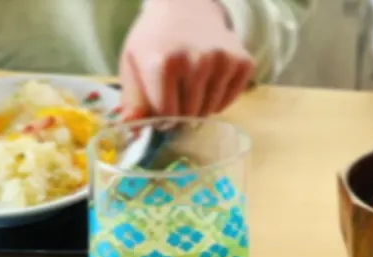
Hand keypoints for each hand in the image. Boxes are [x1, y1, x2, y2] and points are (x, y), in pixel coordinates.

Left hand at [120, 0, 253, 117]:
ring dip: (199, 107)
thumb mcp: (133, 63)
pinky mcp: (242, 62)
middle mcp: (196, 61)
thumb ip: (132, 99)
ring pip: (210, 111)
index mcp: (162, 63)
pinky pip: (228, 102)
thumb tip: (130, 128)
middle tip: (176, 95)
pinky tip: (208, 82)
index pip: (167, 115)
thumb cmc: (155, 39)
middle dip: (181, 113)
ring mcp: (222, 61)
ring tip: (191, 86)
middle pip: (189, 115)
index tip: (160, 108)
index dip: (161, 118)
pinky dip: (218, 101)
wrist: (187, 6)